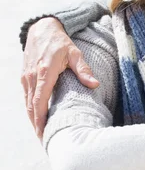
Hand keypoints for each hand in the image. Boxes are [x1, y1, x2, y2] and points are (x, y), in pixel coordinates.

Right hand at [21, 17, 98, 138]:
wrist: (42, 28)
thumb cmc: (61, 42)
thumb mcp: (75, 53)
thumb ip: (84, 70)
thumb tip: (95, 84)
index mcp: (45, 73)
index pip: (40, 101)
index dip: (41, 119)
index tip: (45, 133)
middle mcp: (32, 77)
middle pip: (31, 107)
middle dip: (37, 125)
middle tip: (45, 140)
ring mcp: (26, 77)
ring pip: (27, 103)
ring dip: (33, 119)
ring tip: (41, 134)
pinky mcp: (24, 77)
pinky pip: (26, 97)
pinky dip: (30, 110)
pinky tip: (37, 119)